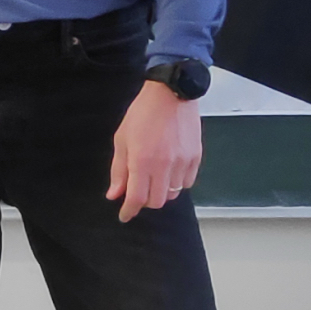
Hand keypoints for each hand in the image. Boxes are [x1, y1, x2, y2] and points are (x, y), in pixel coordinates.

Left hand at [108, 81, 201, 222]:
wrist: (171, 93)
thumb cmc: (143, 113)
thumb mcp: (122, 140)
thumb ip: (118, 170)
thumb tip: (115, 194)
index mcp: (142, 161)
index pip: (136, 198)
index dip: (129, 211)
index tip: (125, 215)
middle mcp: (164, 165)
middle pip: (156, 202)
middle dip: (145, 202)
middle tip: (138, 192)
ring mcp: (182, 162)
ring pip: (173, 194)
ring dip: (161, 192)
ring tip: (154, 178)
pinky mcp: (195, 157)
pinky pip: (188, 182)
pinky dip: (177, 183)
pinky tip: (169, 171)